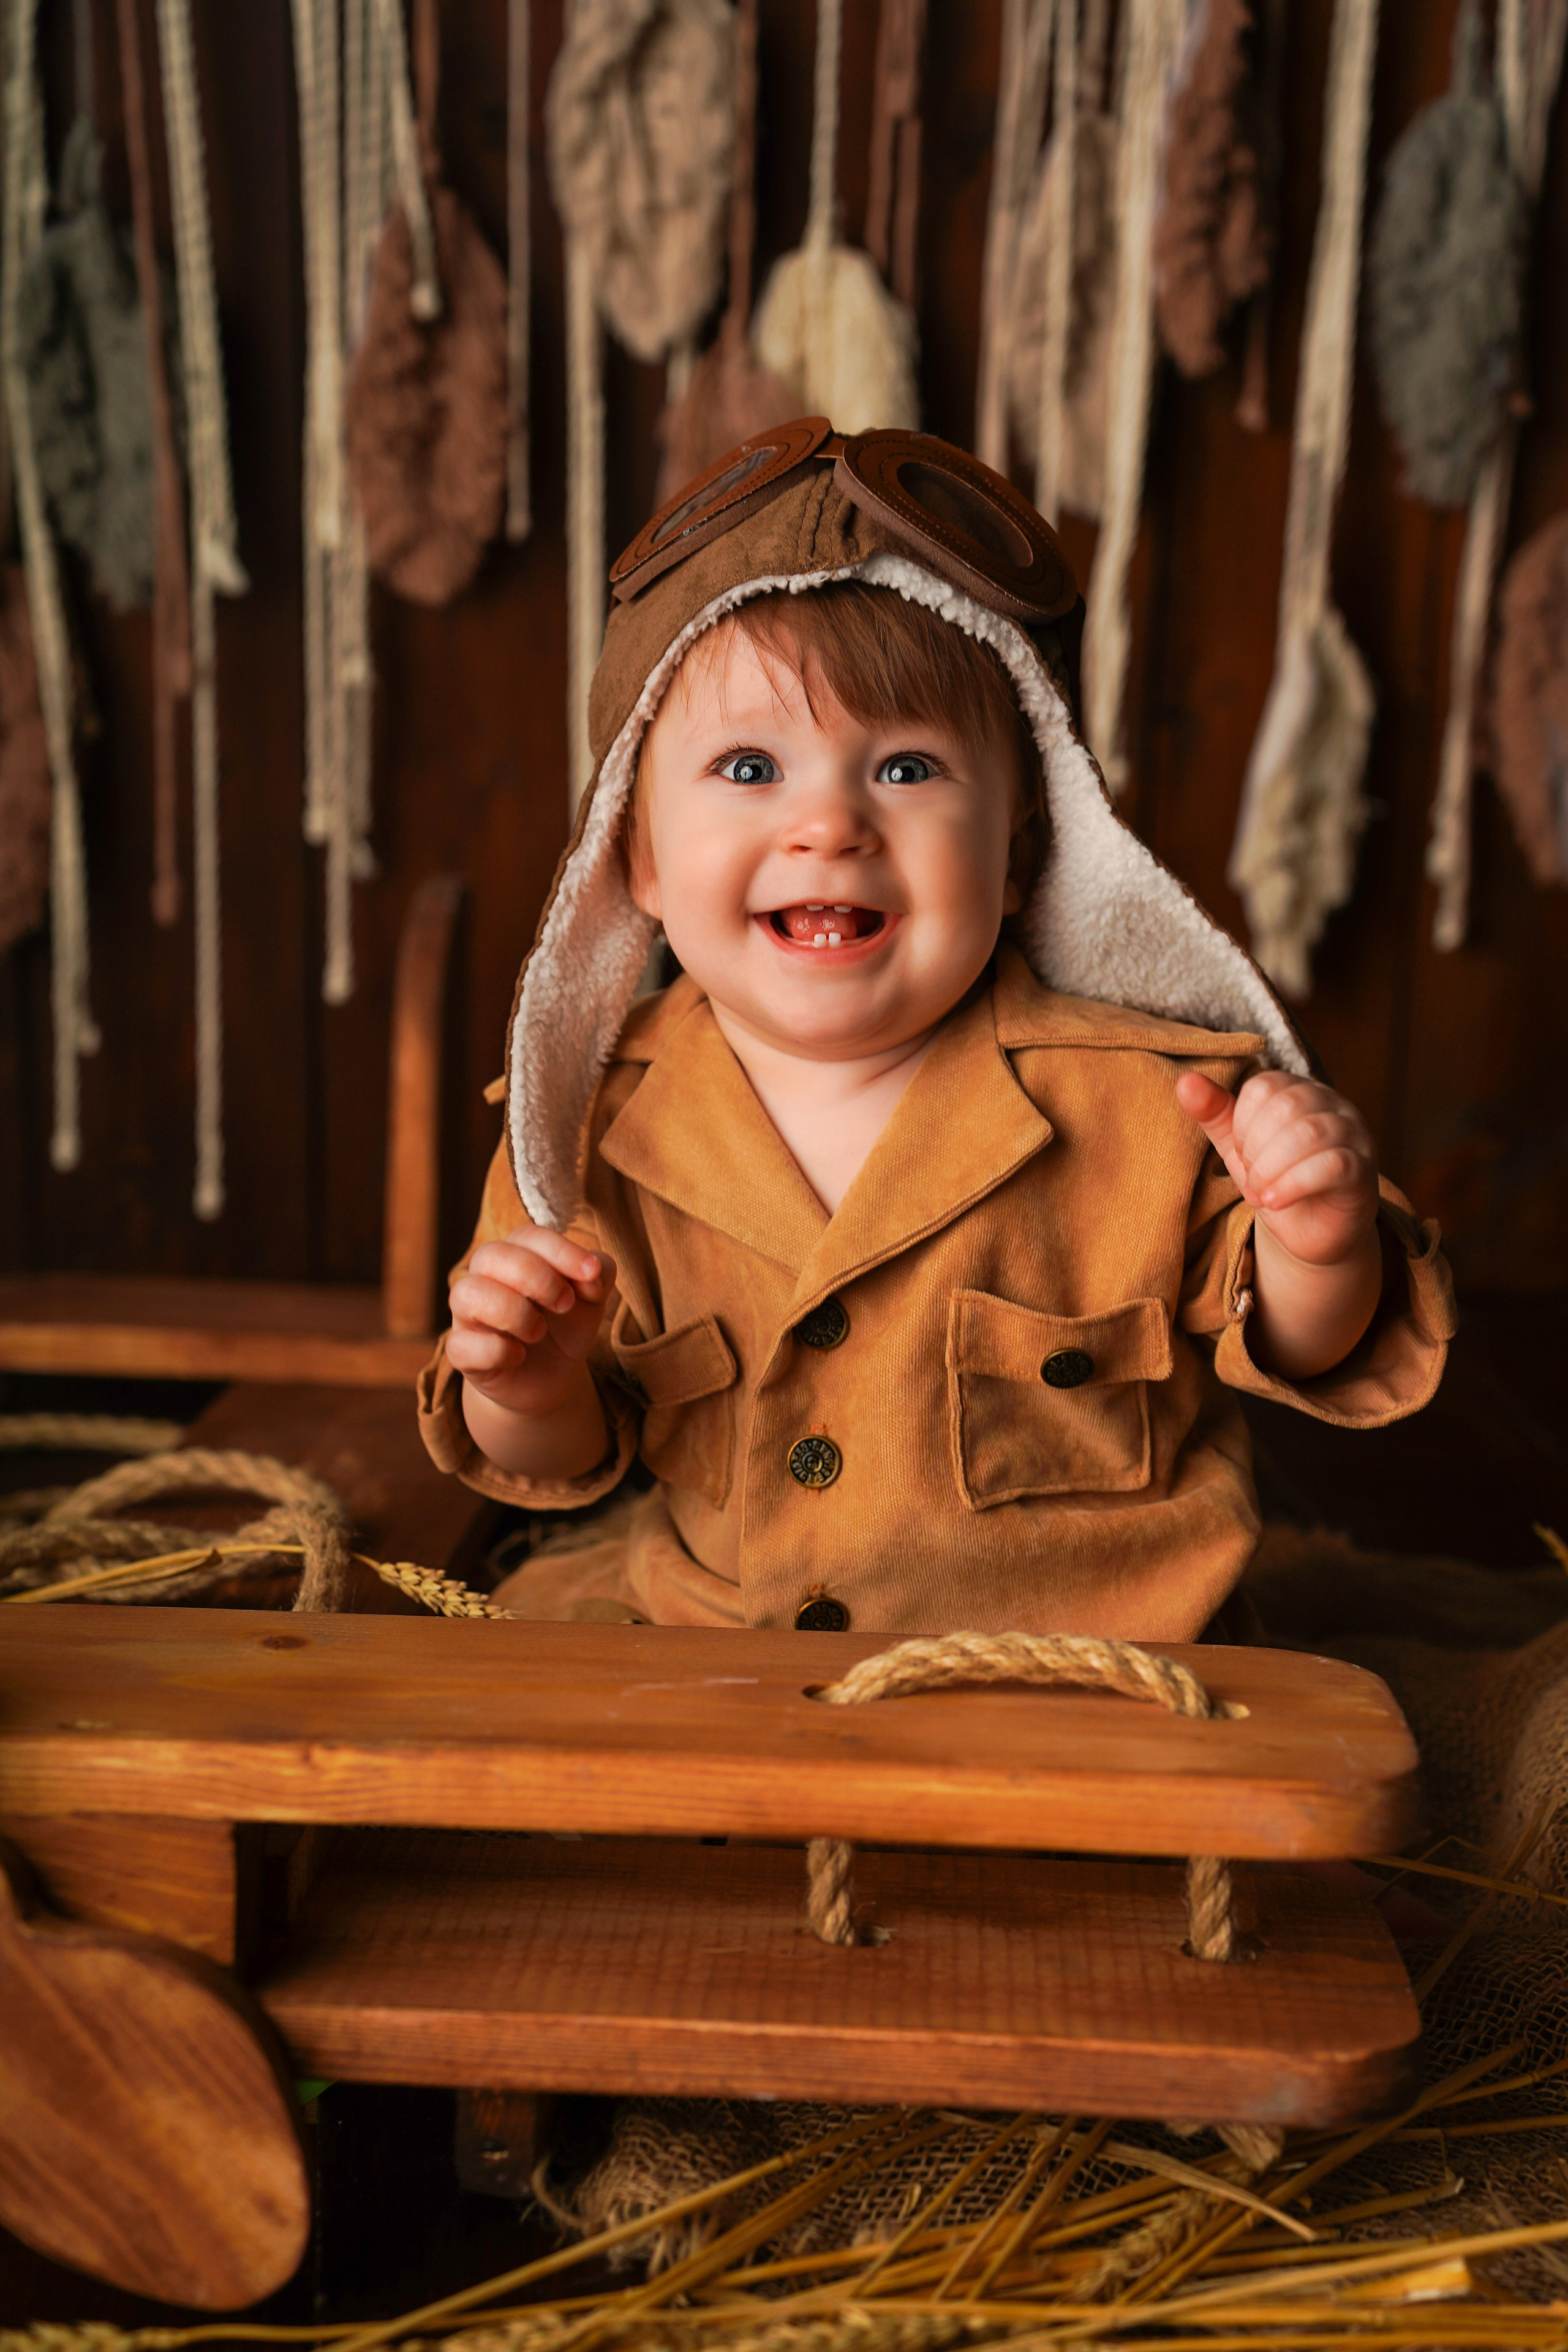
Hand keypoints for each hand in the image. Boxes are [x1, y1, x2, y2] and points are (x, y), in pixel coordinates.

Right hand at [448, 1223, 615, 1418]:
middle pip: (490, 1255)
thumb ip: (600, 1272)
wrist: (552, 1377)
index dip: (561, 1250)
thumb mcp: (592, 1297)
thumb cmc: (565, 1325)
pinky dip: (495, 1350)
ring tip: (538, 1331)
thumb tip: (592, 1273)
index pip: (527, 1236)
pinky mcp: (462, 1352)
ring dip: (512, 1311)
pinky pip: (461, 1344)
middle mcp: (485, 1278)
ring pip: (466, 1293)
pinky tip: (518, 1356)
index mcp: (516, 1255)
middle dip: (535, 1277)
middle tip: (565, 1304)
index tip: (591, 1274)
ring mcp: (468, 1315)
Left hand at [1175, 1068, 1377, 1267]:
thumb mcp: (1239, 1147)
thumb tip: (1185, 1081)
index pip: (1262, 1087)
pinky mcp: (1363, 1170)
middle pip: (1285, 1107)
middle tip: (1251, 1181)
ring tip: (1260, 1195)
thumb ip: (1215, 1114)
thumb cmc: (1277, 1180)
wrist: (1312, 1232)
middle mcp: (1332, 1104)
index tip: (1242, 1157)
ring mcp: (1354, 1134)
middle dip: (1255, 1150)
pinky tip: (1274, 1202)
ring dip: (1270, 1170)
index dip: (1242, 1127)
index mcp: (1299, 1090)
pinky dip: (1293, 1184)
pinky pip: (1332, 1165)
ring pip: (1308, 1134)